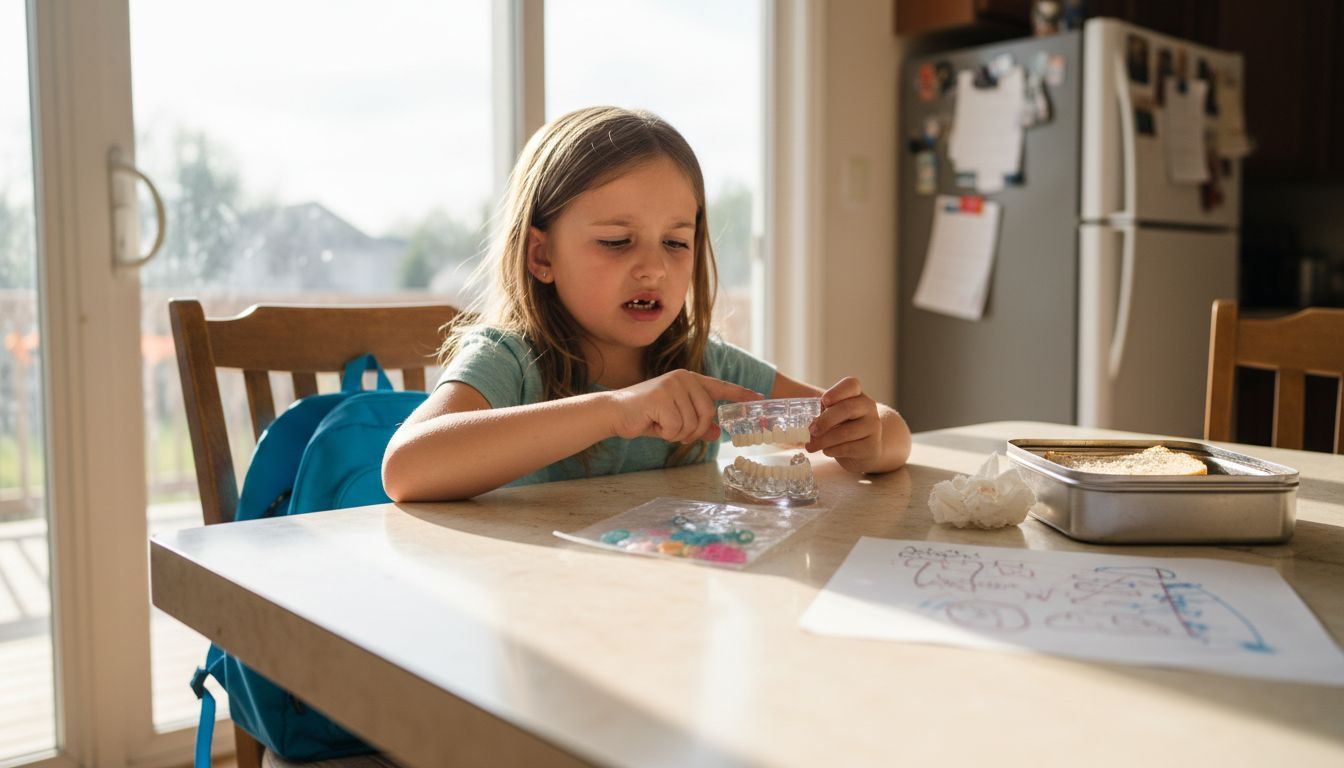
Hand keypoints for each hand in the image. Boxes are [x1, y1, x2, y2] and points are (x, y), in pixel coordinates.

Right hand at [608, 370, 762, 443]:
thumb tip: (717, 432)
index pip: (720, 387)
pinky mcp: (662, 398)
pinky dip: (665, 433)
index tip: (759, 399)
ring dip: (677, 433)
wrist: (615, 412)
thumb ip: (697, 423)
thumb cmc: (645, 415)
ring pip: (693, 423)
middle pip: (708, 414)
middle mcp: (684, 378)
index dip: (740, 394)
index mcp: (689, 379)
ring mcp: (673, 386)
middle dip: (694, 431)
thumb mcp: (676, 420)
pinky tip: (652, 423)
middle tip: (674, 431)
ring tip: (659, 424)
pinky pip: (676, 427)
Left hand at [806, 376, 882, 472]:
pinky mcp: (872, 446)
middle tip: (811, 430)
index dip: (836, 392)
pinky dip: (832, 450)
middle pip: (847, 408)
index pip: (851, 384)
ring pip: (846, 432)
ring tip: (812, 445)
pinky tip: (826, 451)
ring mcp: (873, 427)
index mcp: (857, 395)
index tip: (823, 401)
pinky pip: (848, 448)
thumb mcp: (834, 415)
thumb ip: (824, 413)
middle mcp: (868, 407)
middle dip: (825, 420)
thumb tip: (808, 424)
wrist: (865, 448)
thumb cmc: (844, 426)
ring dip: (824, 440)